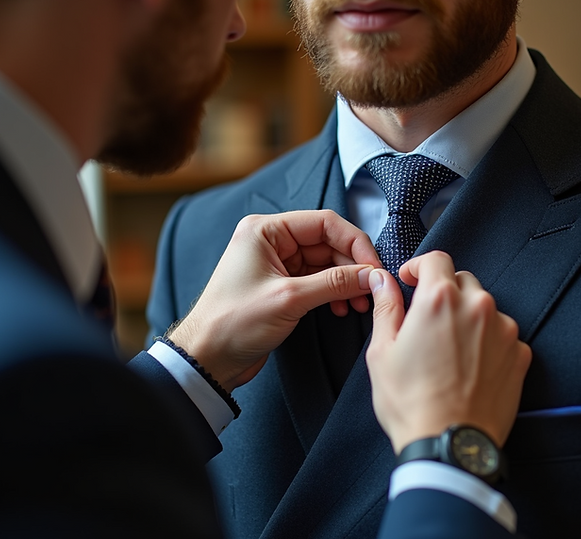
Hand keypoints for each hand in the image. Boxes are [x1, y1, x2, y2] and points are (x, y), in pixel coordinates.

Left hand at [169, 210, 380, 388]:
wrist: (207, 358)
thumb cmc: (232, 323)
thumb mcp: (289, 299)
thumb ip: (334, 283)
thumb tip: (371, 275)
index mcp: (265, 230)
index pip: (324, 222)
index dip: (354, 243)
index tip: (374, 266)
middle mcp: (271, 241)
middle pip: (328, 243)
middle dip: (352, 266)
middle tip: (371, 289)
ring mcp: (277, 264)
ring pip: (326, 264)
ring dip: (346, 282)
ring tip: (359, 304)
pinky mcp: (282, 286)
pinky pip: (318, 281)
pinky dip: (334, 293)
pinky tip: (343, 308)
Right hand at [366, 251, 531, 452]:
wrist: (450, 445)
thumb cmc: (411, 403)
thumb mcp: (382, 352)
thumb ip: (385, 307)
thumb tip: (381, 280)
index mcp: (439, 300)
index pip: (436, 259)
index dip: (419, 267)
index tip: (411, 280)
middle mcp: (477, 306)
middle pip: (463, 281)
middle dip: (444, 292)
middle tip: (428, 320)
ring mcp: (504, 330)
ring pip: (485, 307)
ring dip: (468, 317)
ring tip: (449, 350)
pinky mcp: (521, 354)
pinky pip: (503, 335)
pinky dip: (488, 342)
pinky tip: (470, 367)